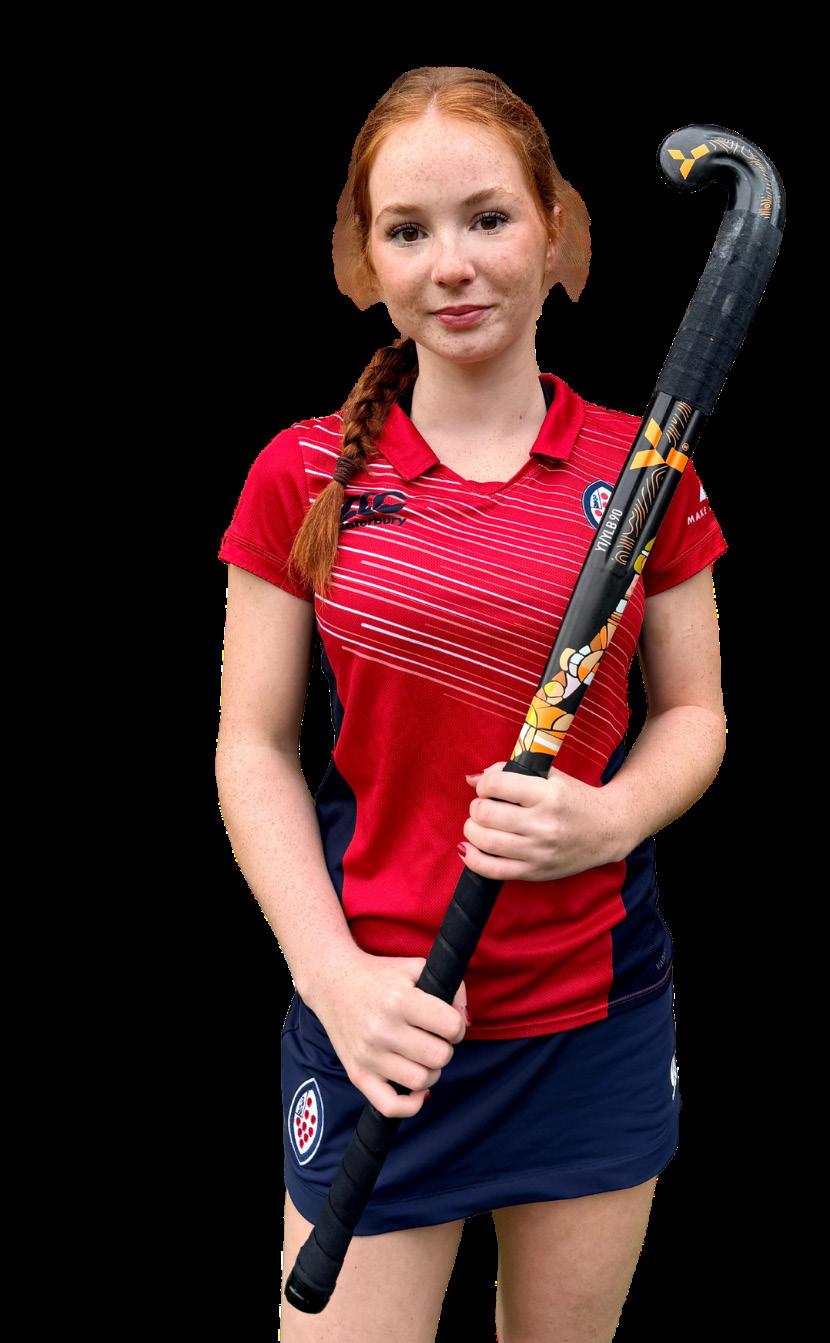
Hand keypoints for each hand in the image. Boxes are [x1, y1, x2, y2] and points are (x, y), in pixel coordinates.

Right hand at [311, 951, 467, 1118]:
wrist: (332, 983)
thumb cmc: (379, 976)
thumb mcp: (416, 968)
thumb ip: (450, 988)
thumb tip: (465, 1022)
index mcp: (399, 1000)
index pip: (450, 1026)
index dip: (456, 1025)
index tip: (447, 1022)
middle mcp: (382, 1029)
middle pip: (439, 1056)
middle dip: (445, 1047)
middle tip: (434, 1038)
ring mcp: (368, 1055)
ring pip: (421, 1081)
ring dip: (431, 1071)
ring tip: (422, 1055)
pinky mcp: (357, 1074)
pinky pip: (390, 1106)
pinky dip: (411, 1104)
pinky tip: (417, 1089)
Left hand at [461, 760, 626, 881]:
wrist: (608, 830)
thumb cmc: (575, 799)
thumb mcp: (550, 777)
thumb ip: (510, 773)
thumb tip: (471, 779)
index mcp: (548, 795)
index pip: (497, 785)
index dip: (484, 785)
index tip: (489, 788)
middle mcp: (543, 825)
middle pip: (486, 814)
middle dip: (476, 807)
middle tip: (483, 806)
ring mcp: (539, 852)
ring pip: (486, 841)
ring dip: (472, 829)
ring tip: (478, 824)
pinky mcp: (535, 872)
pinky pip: (493, 870)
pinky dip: (472, 859)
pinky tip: (468, 848)